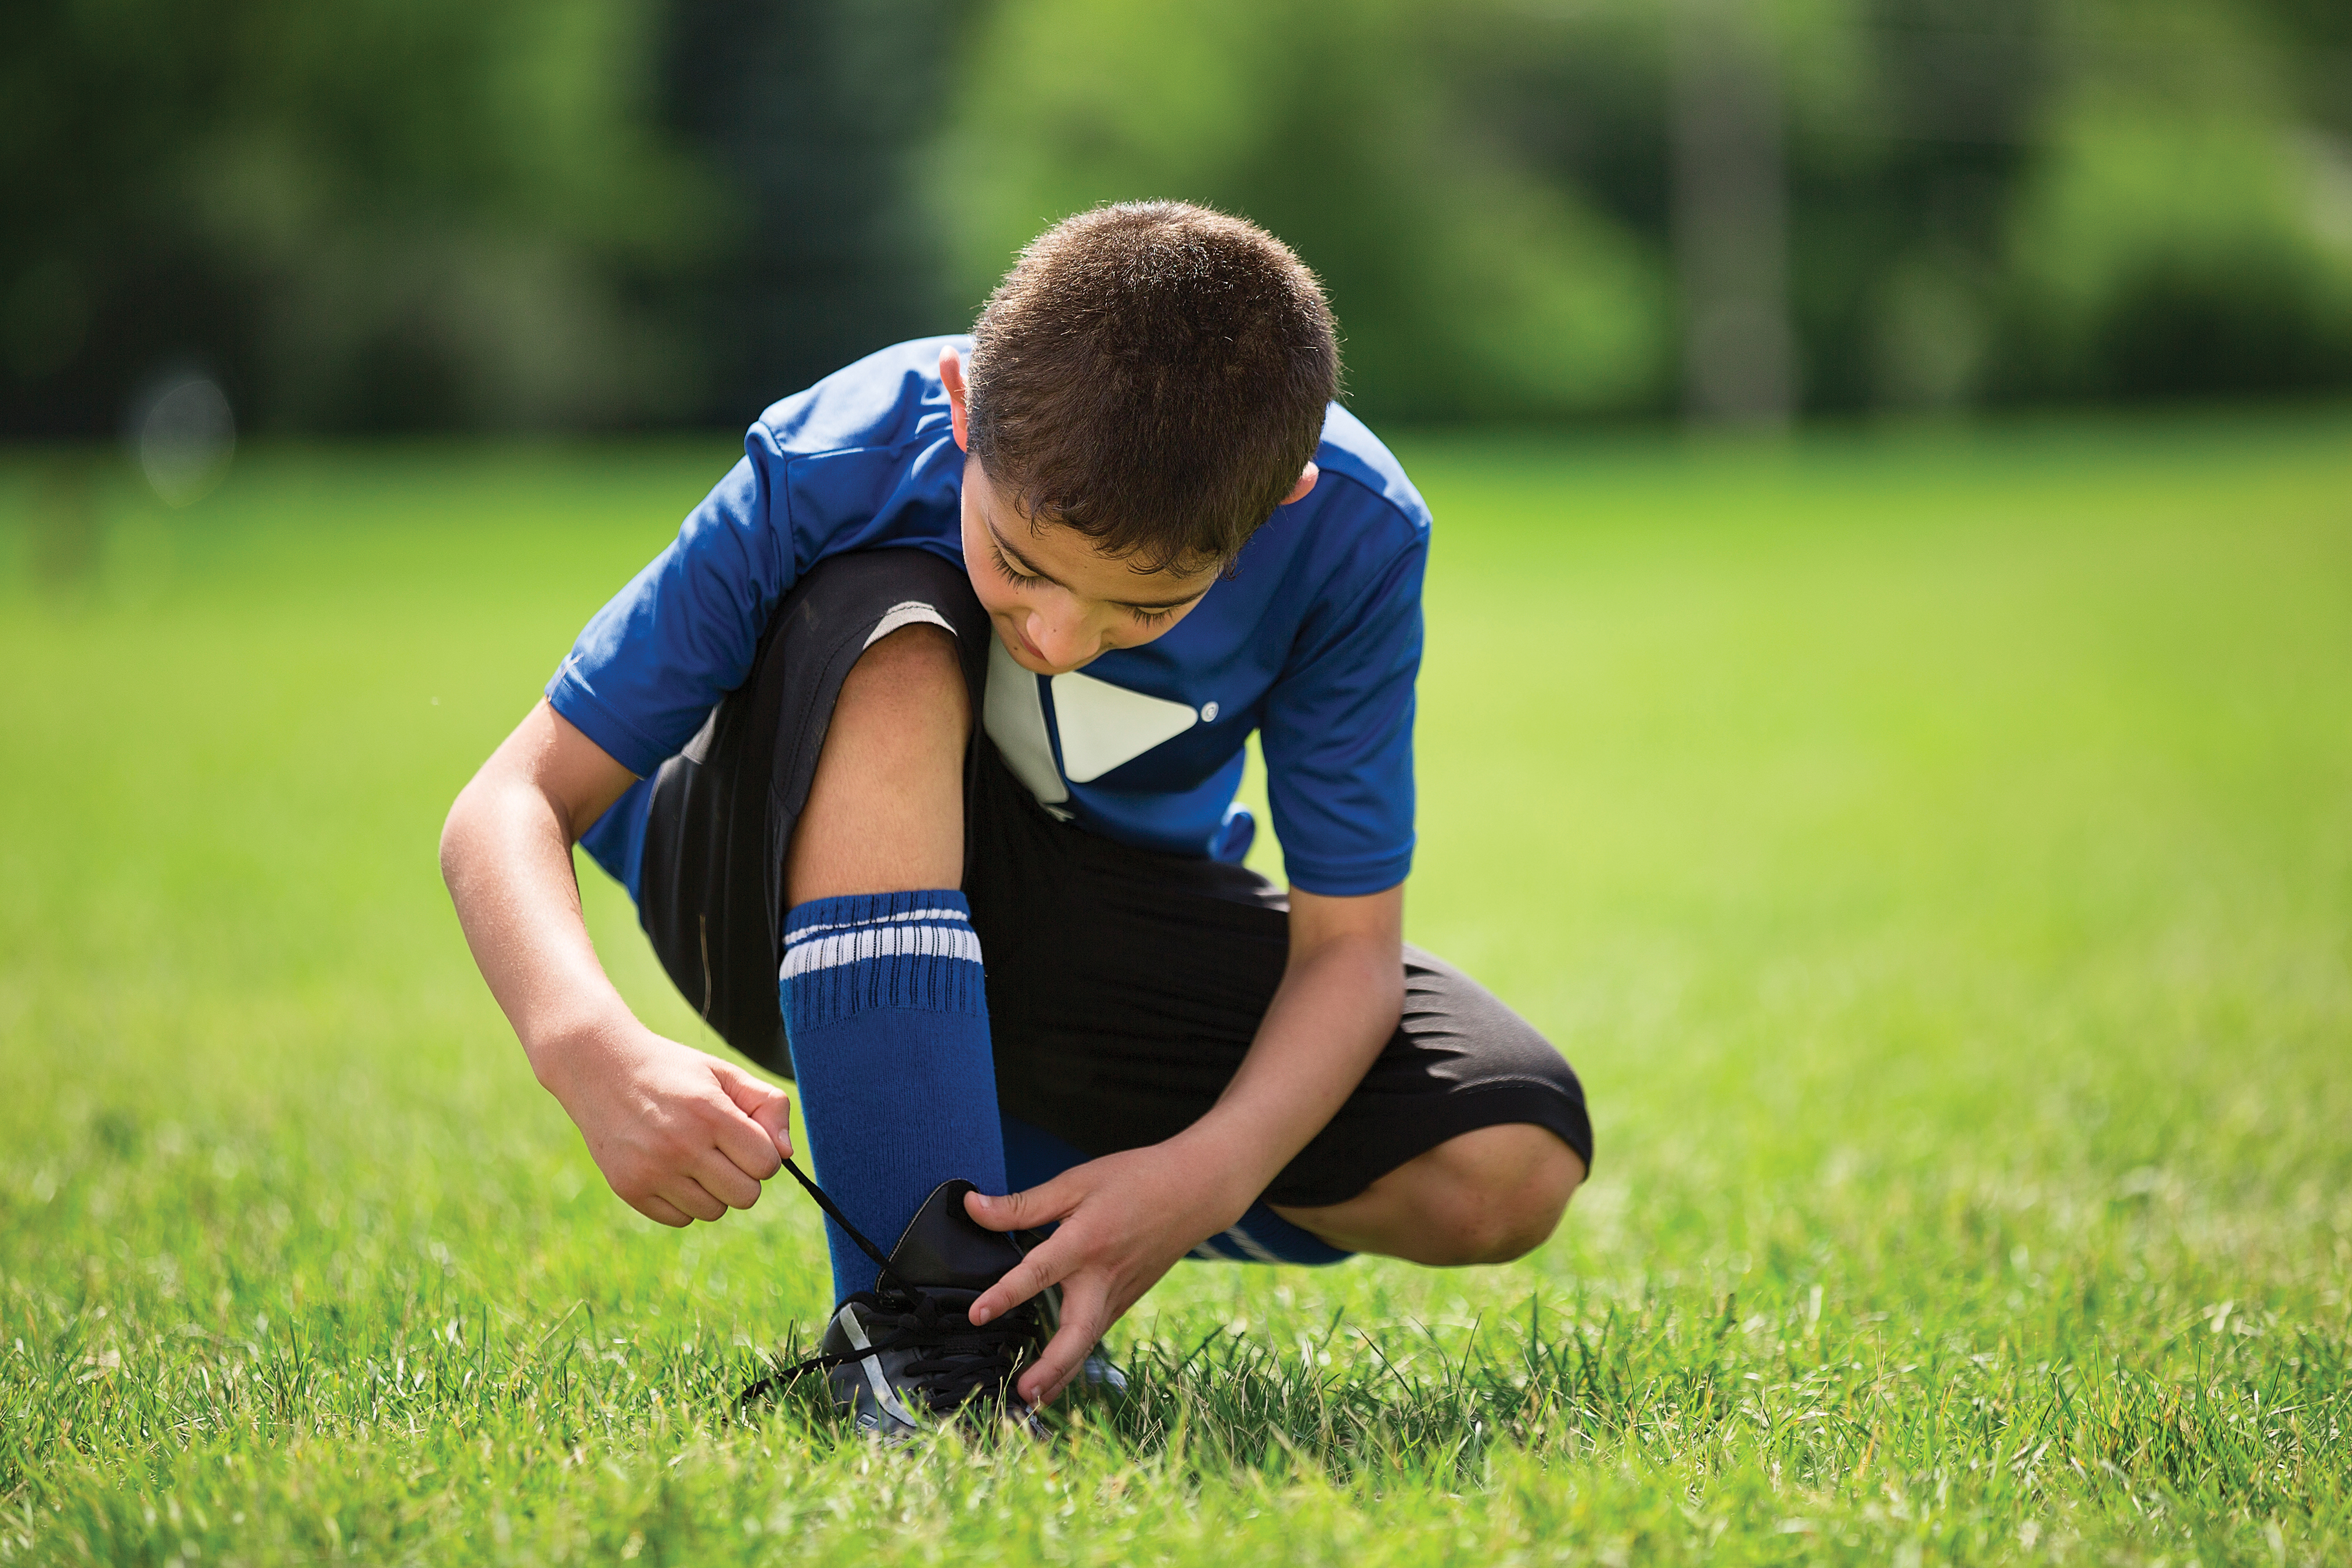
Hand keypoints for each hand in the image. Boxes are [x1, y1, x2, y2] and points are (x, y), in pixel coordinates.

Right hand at [539, 1023, 792, 1226]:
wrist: (600, 1068)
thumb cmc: (674, 1072)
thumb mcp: (725, 1073)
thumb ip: (768, 1105)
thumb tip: (786, 1154)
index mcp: (711, 1113)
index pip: (767, 1164)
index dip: (764, 1153)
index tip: (745, 1137)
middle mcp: (681, 1145)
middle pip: (746, 1196)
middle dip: (743, 1175)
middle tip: (722, 1151)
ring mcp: (652, 1171)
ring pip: (714, 1211)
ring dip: (713, 1190)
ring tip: (693, 1158)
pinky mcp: (629, 1189)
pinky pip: (680, 1220)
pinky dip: (683, 1202)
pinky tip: (669, 1169)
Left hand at [961, 1142, 1254, 1406]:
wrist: (1193, 1193)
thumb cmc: (1133, 1181)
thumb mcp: (1075, 1182)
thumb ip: (1022, 1203)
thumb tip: (972, 1206)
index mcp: (1086, 1241)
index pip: (1040, 1271)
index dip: (1006, 1293)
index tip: (978, 1314)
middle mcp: (1103, 1277)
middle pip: (1078, 1332)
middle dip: (1052, 1366)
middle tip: (1024, 1392)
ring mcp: (1118, 1295)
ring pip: (1087, 1344)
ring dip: (1061, 1375)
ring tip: (1031, 1401)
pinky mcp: (1124, 1302)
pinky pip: (1095, 1336)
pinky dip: (1074, 1360)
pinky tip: (1054, 1377)